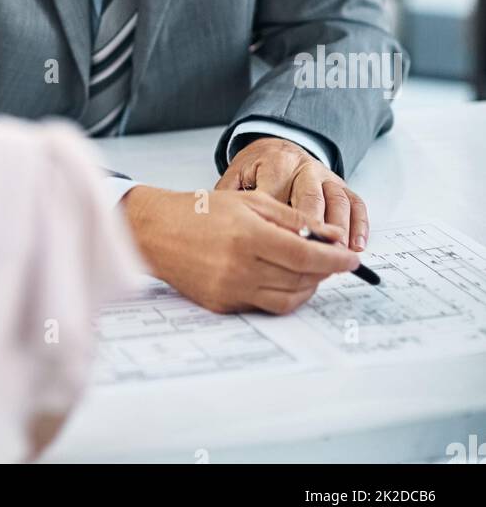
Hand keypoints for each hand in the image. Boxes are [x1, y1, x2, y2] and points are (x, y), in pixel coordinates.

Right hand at [120, 184, 359, 314]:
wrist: (155, 231)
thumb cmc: (200, 210)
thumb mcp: (250, 201)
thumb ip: (293, 219)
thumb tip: (332, 236)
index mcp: (248, 235)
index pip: (306, 254)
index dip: (334, 259)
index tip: (351, 259)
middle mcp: (240, 267)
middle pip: (300, 278)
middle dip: (325, 271)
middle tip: (334, 260)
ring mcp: (230, 290)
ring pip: (288, 298)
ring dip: (308, 286)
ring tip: (311, 269)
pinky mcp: (222, 305)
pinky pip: (265, 305)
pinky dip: (284, 294)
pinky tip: (286, 278)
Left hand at [216, 136, 368, 250]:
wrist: (277, 148)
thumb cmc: (255, 171)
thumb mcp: (237, 178)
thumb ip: (232, 199)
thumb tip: (225, 228)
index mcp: (275, 163)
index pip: (277, 193)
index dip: (278, 222)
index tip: (277, 246)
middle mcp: (304, 166)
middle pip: (310, 197)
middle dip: (313, 227)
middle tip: (313, 255)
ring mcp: (325, 175)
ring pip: (337, 200)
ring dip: (340, 228)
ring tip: (339, 254)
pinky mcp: (341, 185)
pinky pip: (355, 202)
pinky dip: (360, 224)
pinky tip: (357, 244)